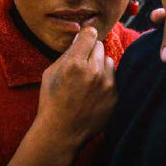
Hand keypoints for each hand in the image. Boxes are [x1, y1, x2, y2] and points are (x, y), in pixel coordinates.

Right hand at [2, 26, 115, 165]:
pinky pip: (113, 78)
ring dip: (100, 65)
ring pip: (109, 61)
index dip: (86, 35)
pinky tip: (93, 91)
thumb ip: (67, 54)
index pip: (90, 34)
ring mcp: (107, 85)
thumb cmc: (51, 101)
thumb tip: (80, 39)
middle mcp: (94, 71)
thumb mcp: (50, 73)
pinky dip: (105, 80)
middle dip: (91, 51)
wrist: (62, 131)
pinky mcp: (115, 96)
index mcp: (75, 64)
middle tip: (81, 63)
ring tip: (87, 79)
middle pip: (100, 46)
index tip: (84, 38)